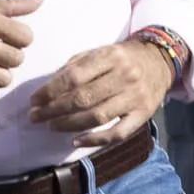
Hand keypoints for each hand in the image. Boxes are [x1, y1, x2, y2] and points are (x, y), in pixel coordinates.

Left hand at [28, 38, 174, 140]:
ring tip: (51, 126)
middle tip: (35, 117)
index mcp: (110, 57)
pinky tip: (76, 141)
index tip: (34, 101)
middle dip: (53, 110)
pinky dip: (95, 140)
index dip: (50, 91)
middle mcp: (125, 76)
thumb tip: (47, 91)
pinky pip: (117, 133)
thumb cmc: (122, 58)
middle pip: (83, 98)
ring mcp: (135, 97)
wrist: (160, 61)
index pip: (74, 77)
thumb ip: (74, 68)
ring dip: (69, 125)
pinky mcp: (143, 114)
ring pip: (97, 117)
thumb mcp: (99, 52)